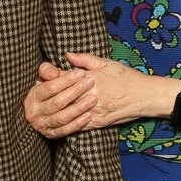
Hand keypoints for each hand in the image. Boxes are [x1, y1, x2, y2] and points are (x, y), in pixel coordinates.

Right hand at [23, 62, 96, 138]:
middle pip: (58, 102)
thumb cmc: (44, 88)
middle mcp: (35, 112)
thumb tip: (55, 73)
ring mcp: (42, 125)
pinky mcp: (51, 134)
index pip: (50, 87)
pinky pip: (65, 130)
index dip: (66, 80)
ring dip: (79, 108)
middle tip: (91, 82)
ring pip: (62, 117)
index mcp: (33, 96)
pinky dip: (77, 123)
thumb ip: (47, 70)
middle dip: (76, 91)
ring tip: (93, 99)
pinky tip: (89, 115)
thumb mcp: (41, 76)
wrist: (38, 111)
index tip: (82, 73)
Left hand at [27, 52, 158, 137]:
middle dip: (48, 95)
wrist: (145, 96)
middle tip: (35, 94)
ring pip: (68, 112)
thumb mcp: (107, 63)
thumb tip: (67, 55)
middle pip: (62, 96)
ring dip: (55, 111)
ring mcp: (94, 110)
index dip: (50, 77)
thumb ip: (85, 60)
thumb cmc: (127, 77)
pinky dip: (67, 124)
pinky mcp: (98, 123)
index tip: (41, 76)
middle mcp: (90, 95)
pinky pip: (78, 125)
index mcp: (91, 78)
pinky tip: (58, 122)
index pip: (64, 78)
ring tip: (43, 108)